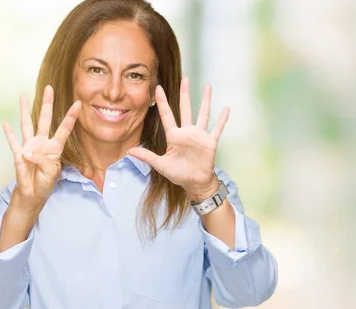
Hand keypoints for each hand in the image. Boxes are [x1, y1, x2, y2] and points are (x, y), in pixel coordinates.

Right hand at [3, 85, 80, 206]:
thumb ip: (43, 161)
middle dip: (47, 104)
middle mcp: (42, 143)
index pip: (64, 129)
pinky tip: (5, 123)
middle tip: (49, 88)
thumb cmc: (46, 183)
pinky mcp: (18, 154)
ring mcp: (29, 146)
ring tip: (23, 96)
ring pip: (27, 124)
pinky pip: (13, 142)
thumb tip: (27, 153)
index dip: (71, 117)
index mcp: (55, 147)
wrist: (33, 194)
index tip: (78, 104)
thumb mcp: (52, 173)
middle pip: (45, 119)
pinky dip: (8, 134)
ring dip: (25, 111)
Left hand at [128, 77, 228, 200]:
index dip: (162, 102)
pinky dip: (222, 119)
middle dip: (185, 94)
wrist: (195, 183)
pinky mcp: (210, 141)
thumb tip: (129, 151)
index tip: (158, 88)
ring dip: (206, 100)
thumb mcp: (160, 164)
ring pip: (203, 114)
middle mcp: (187, 132)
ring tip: (208, 86)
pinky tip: (227, 108)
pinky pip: (217, 128)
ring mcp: (199, 135)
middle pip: (185, 108)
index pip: (167, 115)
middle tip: (185, 79)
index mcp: (174, 136)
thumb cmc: (178, 174)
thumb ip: (147, 156)